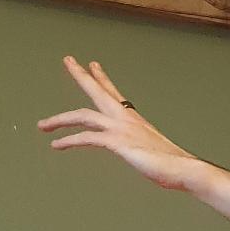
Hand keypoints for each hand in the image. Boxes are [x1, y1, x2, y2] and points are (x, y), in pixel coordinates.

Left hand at [39, 57, 198, 189]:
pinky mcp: (117, 142)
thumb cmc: (177, 166)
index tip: (93, 66)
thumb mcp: (157, 153)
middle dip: (82, 75)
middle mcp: (127, 119)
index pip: (115, 94)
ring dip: (59, 119)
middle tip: (69, 60)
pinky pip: (85, 137)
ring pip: (83, 115)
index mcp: (136, 120)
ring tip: (42, 124)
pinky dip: (68, 140)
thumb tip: (151, 159)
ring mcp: (121, 128)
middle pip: (98, 91)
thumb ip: (147, 151)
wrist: (187, 170)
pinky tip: (56, 144)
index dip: (102, 79)